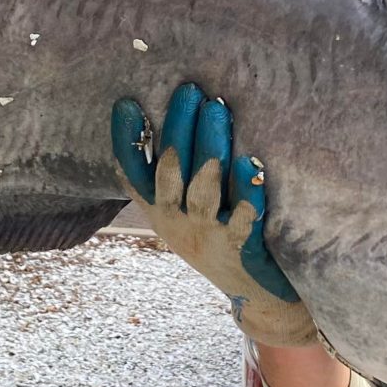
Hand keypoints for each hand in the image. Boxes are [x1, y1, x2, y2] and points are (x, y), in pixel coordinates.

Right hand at [111, 83, 326, 350]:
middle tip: (191, 90)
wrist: (259, 296)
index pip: (134, 173)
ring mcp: (207, 238)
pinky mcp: (240, 251)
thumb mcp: (193, 210)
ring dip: (209, 148)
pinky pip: (241, 220)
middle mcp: (177, 223)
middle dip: (180, 127)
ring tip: (217, 111)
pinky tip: (251, 165)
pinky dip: (246, 192)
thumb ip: (185, 172)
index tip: (127, 103)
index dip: (127, 141)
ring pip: (202, 189)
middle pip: (171, 170)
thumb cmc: (226, 240)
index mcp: (162, 211)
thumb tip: (188, 113)